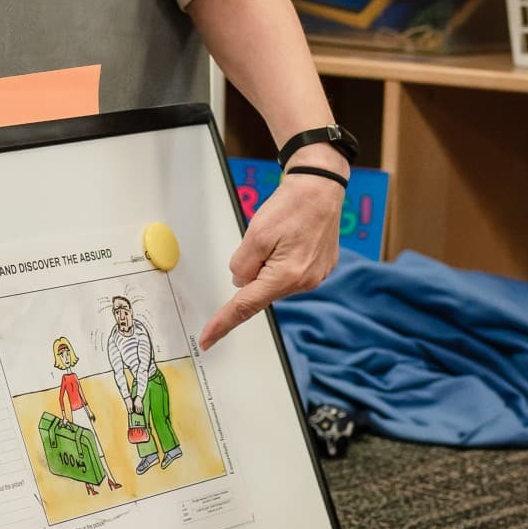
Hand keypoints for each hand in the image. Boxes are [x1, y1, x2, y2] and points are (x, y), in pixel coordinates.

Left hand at [200, 168, 340, 349]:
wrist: (321, 188)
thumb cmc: (291, 207)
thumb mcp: (255, 234)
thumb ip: (242, 265)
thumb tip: (241, 283)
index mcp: (286, 277)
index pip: (245, 307)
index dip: (223, 323)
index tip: (206, 340)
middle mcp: (304, 283)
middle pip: (260, 288)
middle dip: (253, 269)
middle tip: (263, 239)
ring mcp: (315, 277)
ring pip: (273, 279)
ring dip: (268, 263)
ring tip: (281, 235)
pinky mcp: (320, 269)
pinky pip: (288, 272)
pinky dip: (281, 259)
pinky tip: (290, 238)